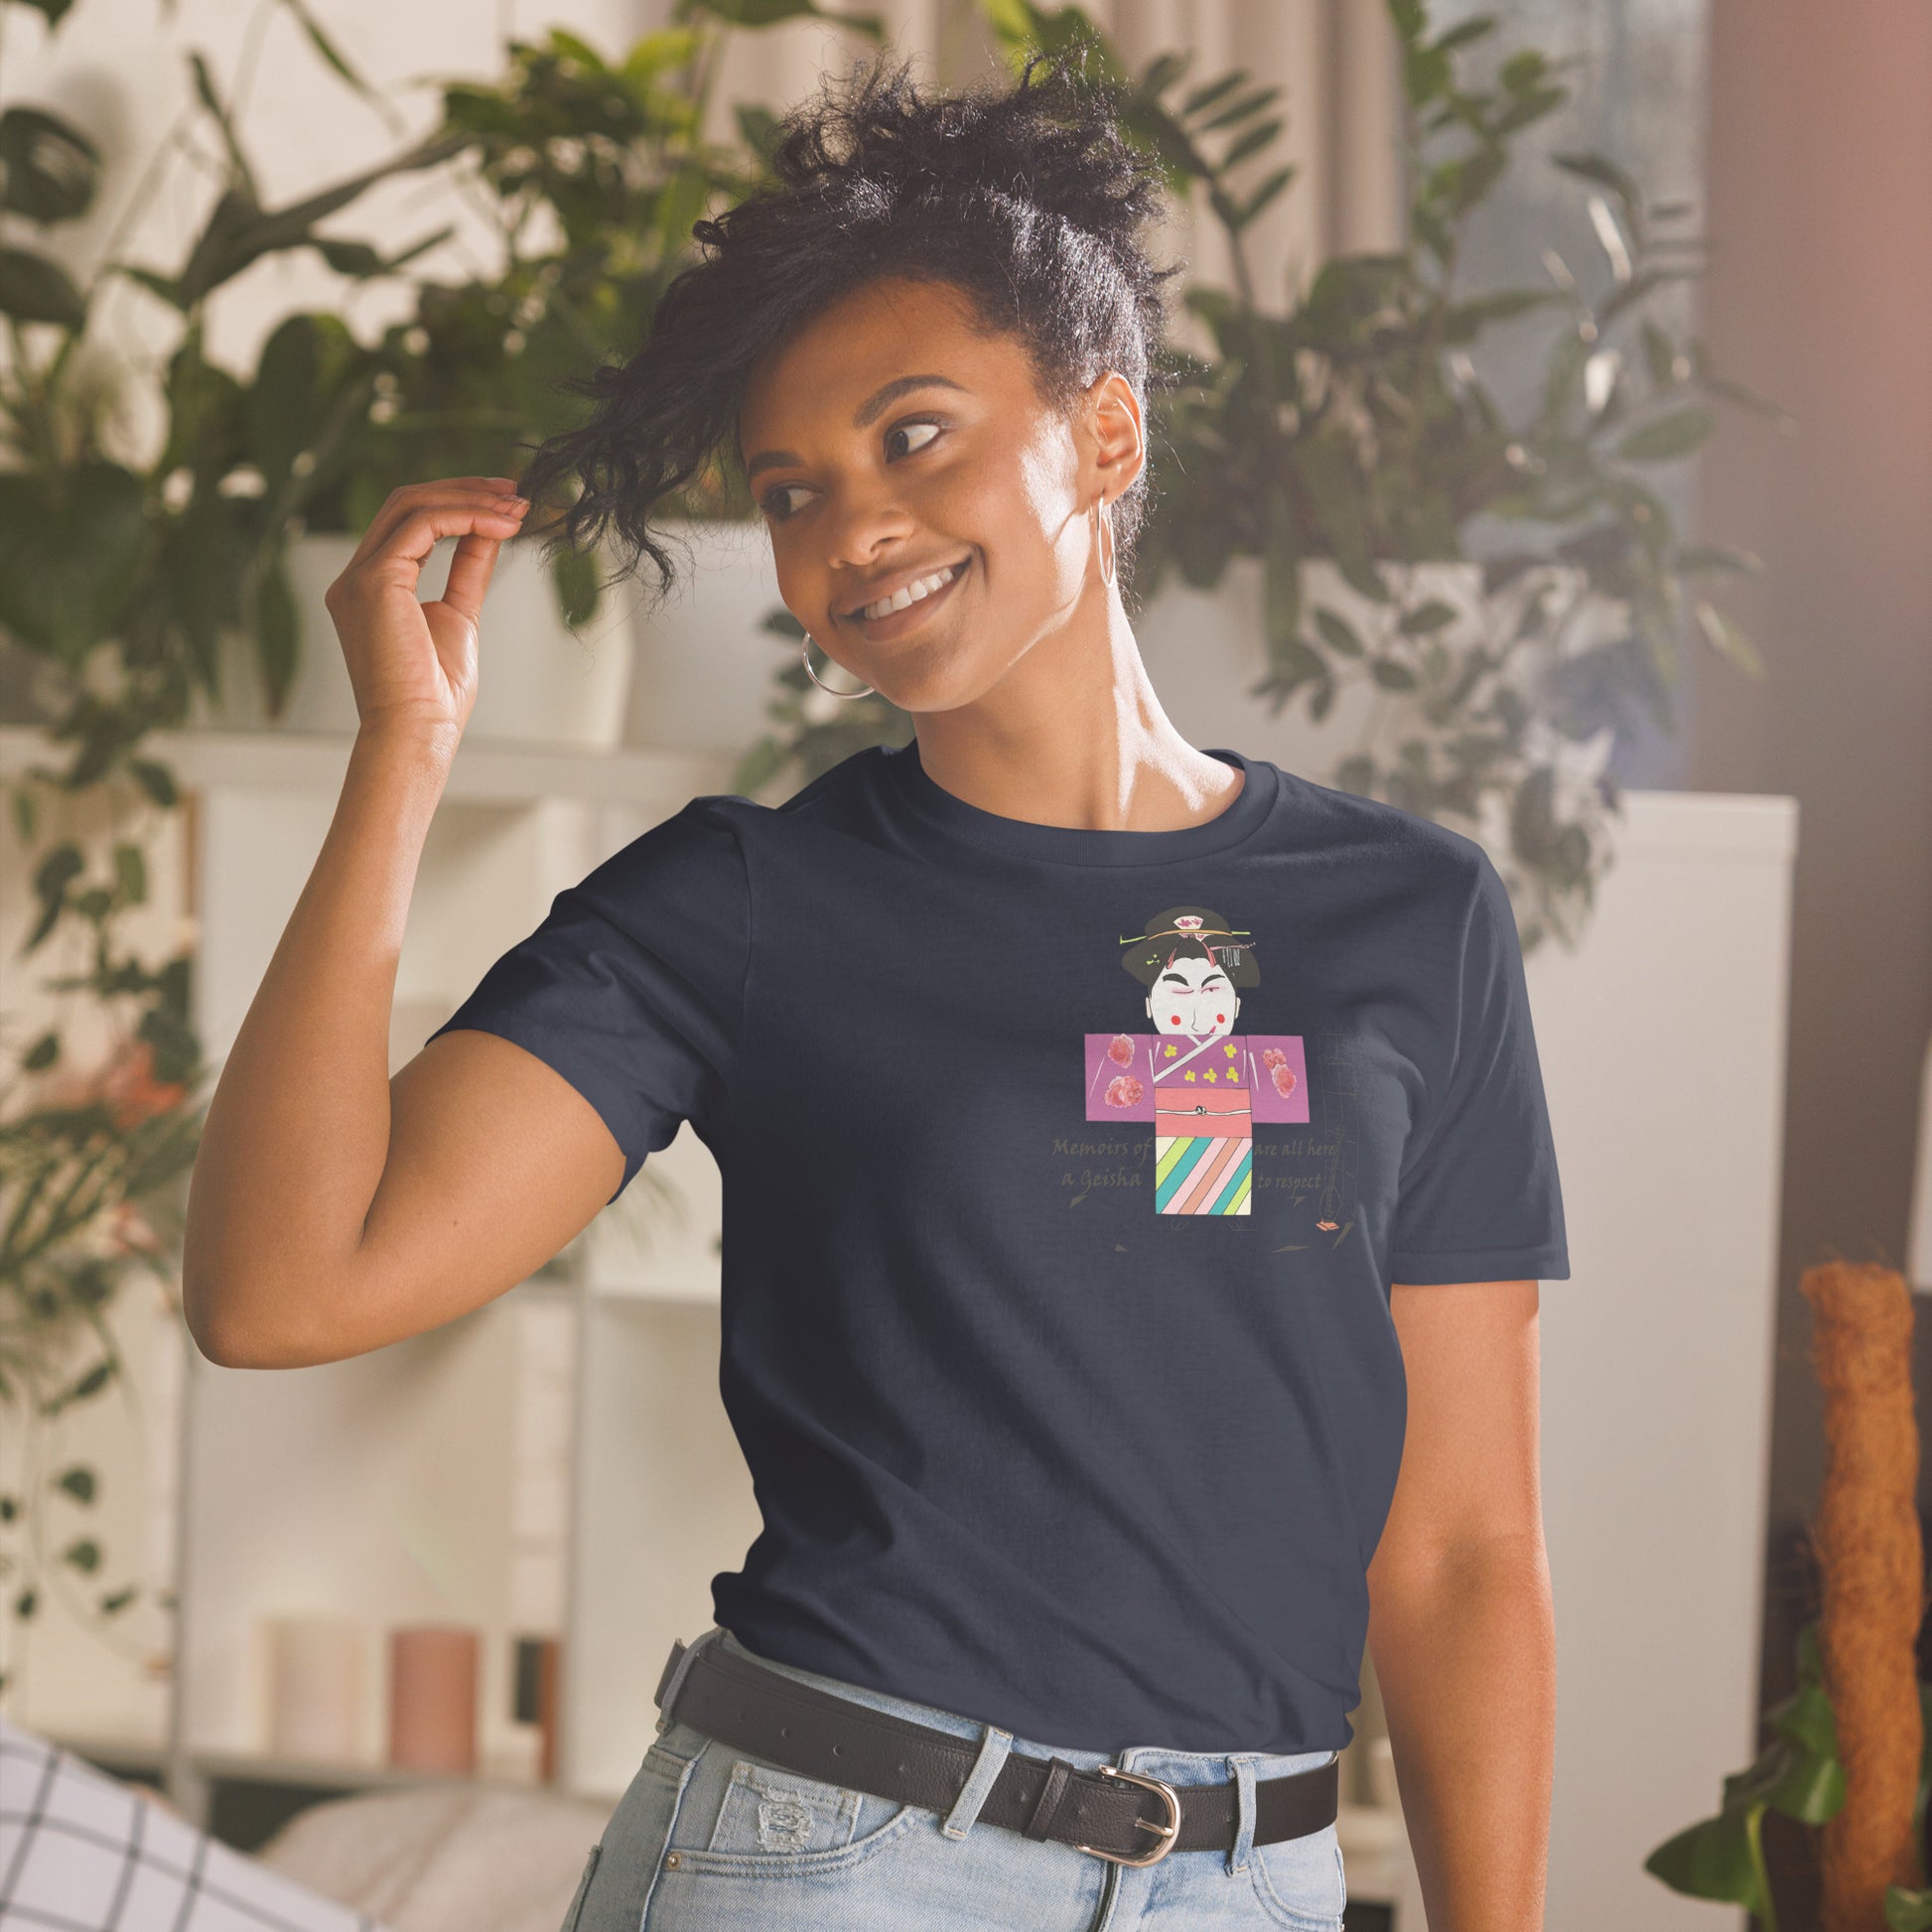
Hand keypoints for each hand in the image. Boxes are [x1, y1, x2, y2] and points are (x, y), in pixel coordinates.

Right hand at [322, 477, 529, 739]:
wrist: (417, 731)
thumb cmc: (435, 694)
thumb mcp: (459, 616)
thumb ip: (467, 570)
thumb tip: (490, 530)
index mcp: (371, 587)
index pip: (409, 523)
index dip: (458, 504)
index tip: (505, 503)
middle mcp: (355, 577)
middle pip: (406, 504)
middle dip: (465, 491)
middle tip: (515, 491)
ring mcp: (359, 576)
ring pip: (412, 506)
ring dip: (470, 499)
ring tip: (517, 506)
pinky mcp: (374, 580)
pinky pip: (422, 525)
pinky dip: (466, 517)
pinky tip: (502, 525)